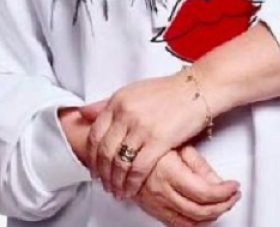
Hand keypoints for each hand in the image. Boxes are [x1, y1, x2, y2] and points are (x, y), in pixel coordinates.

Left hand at [81, 72, 207, 199]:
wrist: (196, 89)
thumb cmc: (167, 92)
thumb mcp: (132, 92)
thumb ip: (107, 104)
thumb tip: (83, 113)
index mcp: (117, 101)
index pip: (95, 134)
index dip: (91, 156)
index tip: (94, 168)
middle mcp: (125, 113)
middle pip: (105, 151)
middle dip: (102, 173)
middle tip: (104, 184)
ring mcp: (141, 126)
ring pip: (120, 162)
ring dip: (116, 181)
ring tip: (117, 191)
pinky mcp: (159, 140)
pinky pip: (138, 167)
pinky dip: (132, 182)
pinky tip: (131, 189)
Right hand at [136, 146, 239, 226]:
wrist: (122, 148)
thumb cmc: (149, 140)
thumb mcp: (177, 144)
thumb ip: (199, 165)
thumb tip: (218, 182)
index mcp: (168, 172)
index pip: (204, 192)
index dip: (224, 193)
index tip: (234, 186)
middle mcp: (160, 191)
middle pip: (199, 211)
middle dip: (222, 206)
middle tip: (232, 196)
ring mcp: (154, 203)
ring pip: (189, 222)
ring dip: (210, 216)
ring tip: (221, 204)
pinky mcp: (151, 209)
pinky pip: (176, 224)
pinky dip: (194, 223)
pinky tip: (202, 214)